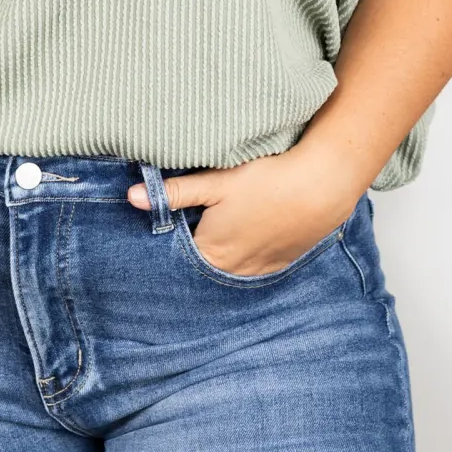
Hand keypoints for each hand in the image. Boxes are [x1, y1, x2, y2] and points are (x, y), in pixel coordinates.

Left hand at [127, 146, 362, 276]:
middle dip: (196, 244)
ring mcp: (259, 270)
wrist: (320, 187)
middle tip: (198, 218)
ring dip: (224, 251)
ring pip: (230, 266)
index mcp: (211, 252)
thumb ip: (174, 192)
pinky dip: (247, 252)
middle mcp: (233, 270)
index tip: (170, 220)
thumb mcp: (216, 182)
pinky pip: (254, 265)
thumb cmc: (265, 181)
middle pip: (204, 263)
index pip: (178, 255)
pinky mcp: (281, 263)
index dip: (172, 236)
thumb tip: (131, 197)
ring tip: (226, 224)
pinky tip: (251, 231)